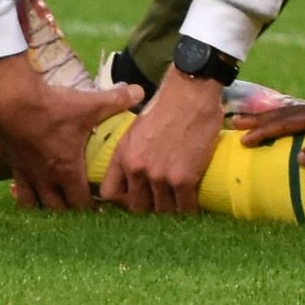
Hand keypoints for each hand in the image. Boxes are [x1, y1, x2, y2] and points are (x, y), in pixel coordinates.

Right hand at [0, 53, 144, 209]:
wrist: (12, 98)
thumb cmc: (54, 106)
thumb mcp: (91, 104)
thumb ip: (118, 100)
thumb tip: (141, 91)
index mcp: (66, 170)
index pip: (80, 203)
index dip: (91, 206)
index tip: (99, 204)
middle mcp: (43, 176)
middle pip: (55, 207)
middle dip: (66, 207)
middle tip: (76, 201)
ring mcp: (20, 170)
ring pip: (27, 199)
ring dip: (37, 201)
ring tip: (46, 197)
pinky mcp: (3, 158)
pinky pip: (4, 176)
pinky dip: (10, 178)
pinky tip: (16, 173)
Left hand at [98, 71, 226, 214]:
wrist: (192, 94)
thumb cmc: (167, 104)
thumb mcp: (136, 128)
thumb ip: (133, 151)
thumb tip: (139, 166)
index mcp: (123, 156)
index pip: (110, 193)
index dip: (122, 199)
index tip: (135, 195)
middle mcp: (137, 170)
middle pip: (138, 207)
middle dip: (150, 205)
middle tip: (161, 201)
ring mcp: (160, 177)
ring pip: (162, 210)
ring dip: (171, 209)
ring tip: (179, 204)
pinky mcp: (184, 179)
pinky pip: (185, 207)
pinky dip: (190, 209)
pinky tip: (194, 205)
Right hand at [232, 95, 304, 166]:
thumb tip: (298, 159)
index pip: (286, 123)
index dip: (264, 131)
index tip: (243, 138)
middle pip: (285, 114)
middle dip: (261, 120)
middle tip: (237, 123)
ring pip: (295, 114)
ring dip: (274, 119)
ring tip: (257, 122)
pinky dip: (292, 121)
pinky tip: (294, 127)